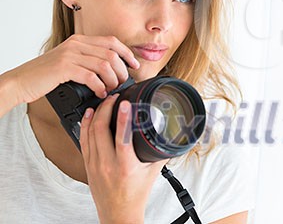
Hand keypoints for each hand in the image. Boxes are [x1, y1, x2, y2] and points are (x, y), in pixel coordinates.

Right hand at [8, 34, 139, 103]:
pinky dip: (100, 86)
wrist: (20, 81)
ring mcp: (70, 54)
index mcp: (79, 40)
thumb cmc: (46, 76)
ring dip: (113, 80)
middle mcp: (76, 44)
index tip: (135, 65)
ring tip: (111, 90)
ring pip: (104, 64)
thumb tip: (112, 70)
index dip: (127, 53)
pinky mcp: (64, 68)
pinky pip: (91, 76)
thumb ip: (87, 60)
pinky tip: (100, 93)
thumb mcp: (69, 62)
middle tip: (122, 83)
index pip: (111, 41)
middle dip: (122, 70)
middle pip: (111, 53)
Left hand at [80, 94, 166, 223]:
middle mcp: (107, 164)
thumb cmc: (136, 195)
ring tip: (103, 101)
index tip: (125, 102)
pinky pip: (83, 140)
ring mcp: (94, 164)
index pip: (122, 137)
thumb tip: (172, 135)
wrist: (118, 214)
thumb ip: (161, 152)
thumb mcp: (153, 172)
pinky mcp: (87, 165)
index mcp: (126, 166)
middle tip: (114, 97)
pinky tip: (88, 115)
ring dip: (95, 113)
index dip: (123, 117)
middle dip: (106, 108)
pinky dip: (85, 125)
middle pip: (101, 129)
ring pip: (89, 132)